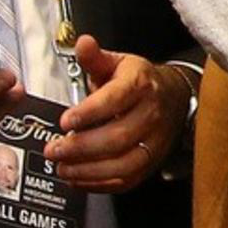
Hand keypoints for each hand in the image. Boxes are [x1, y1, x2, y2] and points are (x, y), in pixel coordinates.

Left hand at [49, 35, 174, 191]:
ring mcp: (153, 142)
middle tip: (54, 149)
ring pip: (123, 163)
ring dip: (88, 169)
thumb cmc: (139, 82)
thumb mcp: (117, 63)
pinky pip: (127, 180)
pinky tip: (78, 177)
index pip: (116, 100)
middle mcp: (150, 115)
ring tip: (62, 167)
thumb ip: (95, 58)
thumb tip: (83, 43)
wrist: (173, 98)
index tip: (65, 121)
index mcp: (140, 85)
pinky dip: (99, 183)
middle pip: (118, 137)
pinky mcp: (151, 163)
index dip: (89, 113)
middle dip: (81, 147)